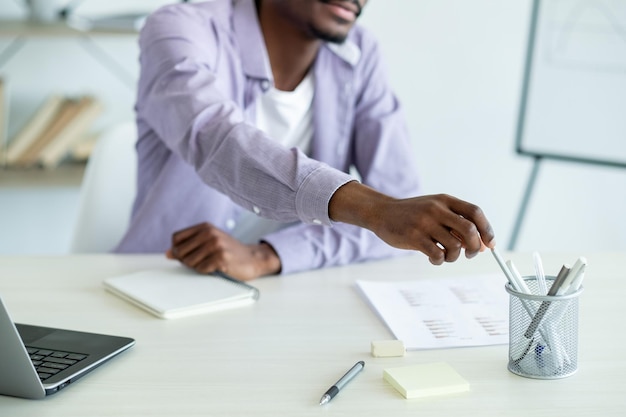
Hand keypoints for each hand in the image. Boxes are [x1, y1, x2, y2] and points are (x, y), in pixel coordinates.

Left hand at [165, 222, 280, 280]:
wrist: (252, 258)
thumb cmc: (229, 252)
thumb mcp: (209, 243)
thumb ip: (189, 246)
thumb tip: (168, 253)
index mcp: (205, 227)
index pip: (176, 238)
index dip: (177, 249)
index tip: (187, 255)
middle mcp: (210, 233)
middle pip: (180, 250)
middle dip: (185, 260)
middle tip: (199, 263)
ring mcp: (216, 245)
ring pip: (189, 261)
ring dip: (196, 267)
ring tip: (208, 264)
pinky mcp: (221, 258)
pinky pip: (201, 269)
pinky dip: (205, 271)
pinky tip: (215, 268)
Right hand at [329, 182, 494, 264]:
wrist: (381, 212)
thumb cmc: (412, 214)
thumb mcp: (434, 210)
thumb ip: (456, 223)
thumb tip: (482, 245)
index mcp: (445, 200)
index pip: (475, 212)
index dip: (487, 229)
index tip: (489, 244)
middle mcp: (437, 209)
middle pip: (469, 230)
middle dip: (474, 246)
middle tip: (470, 254)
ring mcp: (425, 223)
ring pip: (455, 246)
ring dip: (455, 256)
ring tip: (446, 256)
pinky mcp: (414, 237)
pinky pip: (437, 254)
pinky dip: (440, 261)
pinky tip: (434, 259)